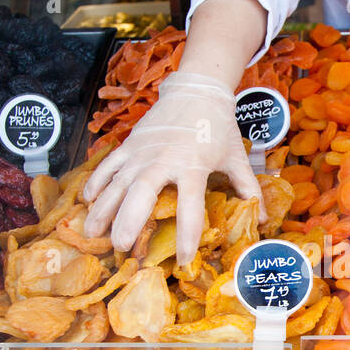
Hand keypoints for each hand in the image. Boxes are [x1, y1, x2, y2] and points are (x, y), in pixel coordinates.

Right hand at [82, 70, 261, 265]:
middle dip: (129, 222)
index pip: (190, 207)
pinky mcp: (129, 144)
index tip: (182, 260)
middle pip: (141, 195)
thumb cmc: (219, 126)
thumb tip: (262, 220)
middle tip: (121, 248)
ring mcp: (142, 152)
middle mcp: (163, 160)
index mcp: (193, 166)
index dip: (187, 236)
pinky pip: (107, 165)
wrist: (197, 89)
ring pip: (116, 183)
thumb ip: (248, 188)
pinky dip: (96, 182)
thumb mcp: (236, 157)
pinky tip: (86, 202)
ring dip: (102, 209)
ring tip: (91, 235)